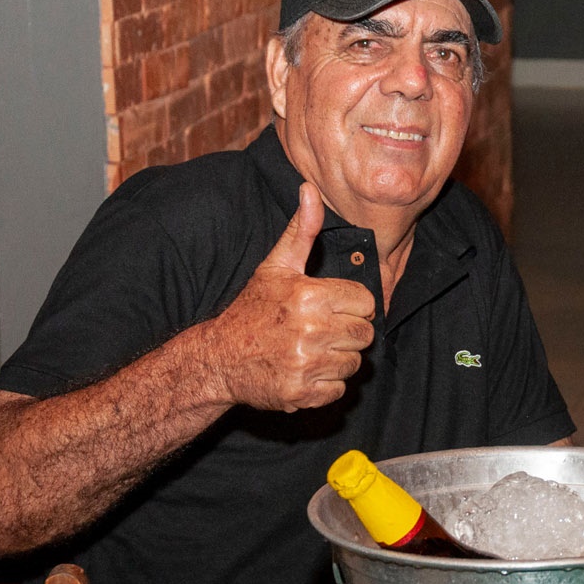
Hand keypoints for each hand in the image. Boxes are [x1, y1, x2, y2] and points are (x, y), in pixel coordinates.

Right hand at [205, 183, 375, 411]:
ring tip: (312, 349)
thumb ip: (301, 231)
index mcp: (310, 296)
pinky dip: (326, 384)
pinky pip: (339, 389)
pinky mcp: (302, 393)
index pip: (366, 302)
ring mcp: (306, 364)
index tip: (331, 307)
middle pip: (365, 334)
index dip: (351, 305)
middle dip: (347, 332)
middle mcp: (311, 330)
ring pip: (354, 363)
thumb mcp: (276, 266)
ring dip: (338, 358)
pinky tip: (305, 370)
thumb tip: (310, 190)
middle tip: (321, 329)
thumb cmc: (253, 309)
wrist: (218, 358)